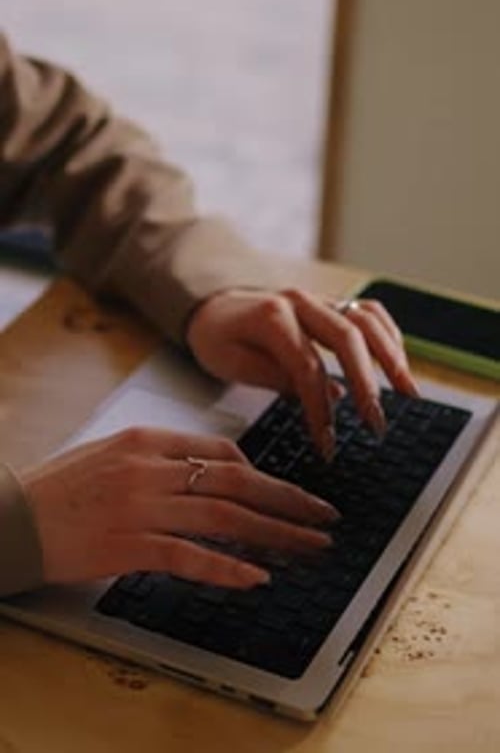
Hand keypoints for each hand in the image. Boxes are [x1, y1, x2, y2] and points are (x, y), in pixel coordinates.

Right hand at [20, 427, 336, 588]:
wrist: (10, 515)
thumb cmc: (61, 487)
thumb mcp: (112, 453)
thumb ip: (162, 458)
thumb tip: (215, 472)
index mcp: (146, 440)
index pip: (220, 451)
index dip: (261, 475)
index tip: (285, 494)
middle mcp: (149, 468)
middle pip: (235, 483)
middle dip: (288, 501)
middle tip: (325, 517)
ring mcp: (138, 506)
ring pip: (224, 518)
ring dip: (274, 534)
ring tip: (310, 547)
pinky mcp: (126, 546)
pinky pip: (188, 556)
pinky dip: (227, 567)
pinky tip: (257, 577)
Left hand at [187, 288, 418, 458]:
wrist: (214, 306)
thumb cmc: (219, 337)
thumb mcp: (231, 363)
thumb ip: (277, 378)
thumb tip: (330, 399)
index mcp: (271, 316)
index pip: (308, 366)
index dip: (321, 407)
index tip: (329, 442)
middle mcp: (301, 301)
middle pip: (347, 338)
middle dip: (367, 384)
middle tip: (377, 423)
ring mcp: (320, 299)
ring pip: (367, 320)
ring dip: (391, 357)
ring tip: (408, 393)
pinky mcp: (332, 303)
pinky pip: (370, 312)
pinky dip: (389, 337)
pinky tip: (398, 366)